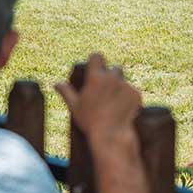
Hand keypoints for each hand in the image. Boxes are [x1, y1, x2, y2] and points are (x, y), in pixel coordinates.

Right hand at [55, 53, 148, 192]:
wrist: (111, 136)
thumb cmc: (90, 122)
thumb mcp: (75, 107)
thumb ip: (66, 92)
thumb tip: (55, 84)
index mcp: (96, 77)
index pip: (97, 56)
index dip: (96, 61)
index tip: (95, 67)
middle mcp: (112, 78)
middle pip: (114, 68)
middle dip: (112, 76)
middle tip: (107, 91)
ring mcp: (126, 85)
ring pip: (124, 81)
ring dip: (121, 88)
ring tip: (115, 104)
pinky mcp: (136, 94)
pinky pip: (133, 92)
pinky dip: (130, 98)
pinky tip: (123, 110)